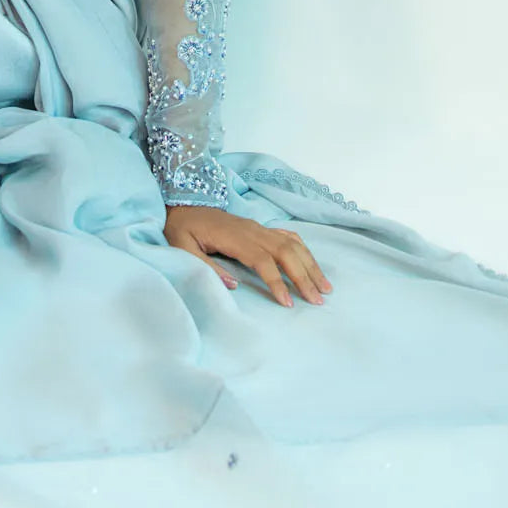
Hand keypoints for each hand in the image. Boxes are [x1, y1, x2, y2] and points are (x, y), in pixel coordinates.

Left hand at [163, 204, 332, 306]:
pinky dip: (303, 250)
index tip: (288, 303)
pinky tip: (311, 264)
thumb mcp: (182, 248)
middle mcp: (251, 230)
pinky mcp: (259, 227)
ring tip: (325, 287)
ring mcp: (258, 227)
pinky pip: (287, 236)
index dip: (277, 282)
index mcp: (234, 237)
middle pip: (286, 252)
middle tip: (317, 300)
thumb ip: (206, 266)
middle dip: (304, 276)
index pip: (263, 261)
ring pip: (292, 244)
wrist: (183, 204)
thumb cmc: (182, 229)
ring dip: (310, 264)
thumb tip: (234, 285)